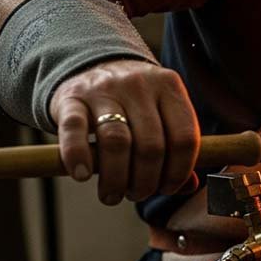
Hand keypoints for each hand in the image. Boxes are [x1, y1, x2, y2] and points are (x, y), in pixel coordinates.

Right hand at [50, 59, 200, 204]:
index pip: (185, 137)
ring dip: (116, 179)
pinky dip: (79, 157)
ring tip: (112, 195)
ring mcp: (104, 89)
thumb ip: (176, 147)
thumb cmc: (133, 102)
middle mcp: (139, 85)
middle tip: (137, 194)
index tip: (168, 188)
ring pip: (117, 141)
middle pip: (151, 145)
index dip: (179, 171)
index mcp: (169, 87)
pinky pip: (74, 130)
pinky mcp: (71, 98)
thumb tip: (189, 186)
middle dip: (146, 182)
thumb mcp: (160, 112)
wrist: (91, 66)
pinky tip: (83, 175)